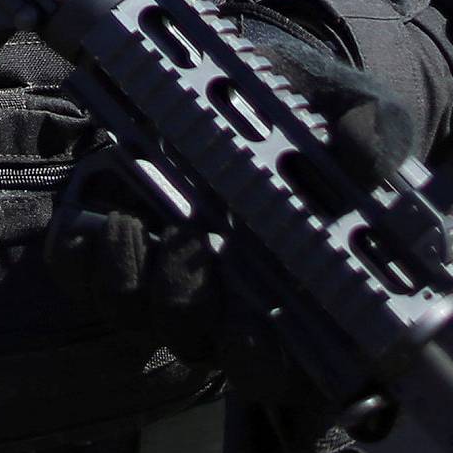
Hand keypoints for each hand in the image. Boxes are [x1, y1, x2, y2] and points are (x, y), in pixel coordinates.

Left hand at [44, 23, 412, 404]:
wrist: (260, 84)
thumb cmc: (316, 115)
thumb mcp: (352, 110)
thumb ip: (370, 129)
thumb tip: (363, 153)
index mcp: (303, 295)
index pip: (288, 369)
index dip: (264, 361)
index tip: (254, 331)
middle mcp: (234, 302)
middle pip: (201, 345)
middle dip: (188, 304)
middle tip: (191, 237)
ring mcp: (175, 280)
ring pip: (140, 316)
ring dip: (129, 279)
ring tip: (130, 221)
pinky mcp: (126, 248)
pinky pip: (90, 277)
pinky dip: (83, 257)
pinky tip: (92, 219)